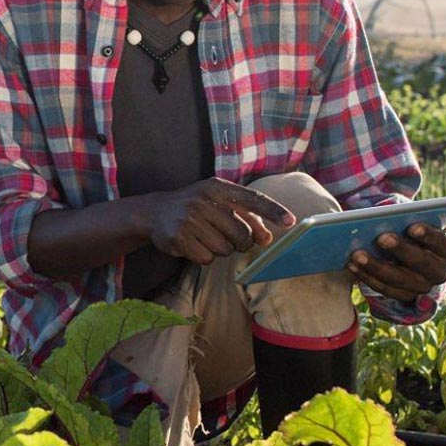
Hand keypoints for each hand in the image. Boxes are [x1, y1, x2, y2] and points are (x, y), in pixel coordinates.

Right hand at [142, 178, 294, 264]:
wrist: (154, 212)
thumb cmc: (196, 207)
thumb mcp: (219, 204)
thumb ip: (247, 218)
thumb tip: (267, 239)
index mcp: (217, 187)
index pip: (252, 198)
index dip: (273, 210)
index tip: (291, 221)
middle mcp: (203, 201)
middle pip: (242, 233)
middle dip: (242, 242)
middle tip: (233, 239)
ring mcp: (189, 220)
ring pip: (225, 249)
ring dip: (222, 249)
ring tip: (207, 237)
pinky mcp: (178, 238)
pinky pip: (207, 258)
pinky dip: (205, 256)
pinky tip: (194, 244)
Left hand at [347, 222, 445, 302]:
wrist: (413, 254)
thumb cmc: (414, 230)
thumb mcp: (418, 221)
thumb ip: (414, 216)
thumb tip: (393, 211)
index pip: (443, 244)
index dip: (429, 236)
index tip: (412, 227)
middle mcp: (440, 273)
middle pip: (420, 263)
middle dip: (400, 250)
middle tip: (381, 237)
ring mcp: (422, 288)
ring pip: (399, 280)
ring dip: (376, 266)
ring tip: (357, 253)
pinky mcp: (404, 297)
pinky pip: (384, 289)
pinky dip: (367, 277)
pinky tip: (352, 265)